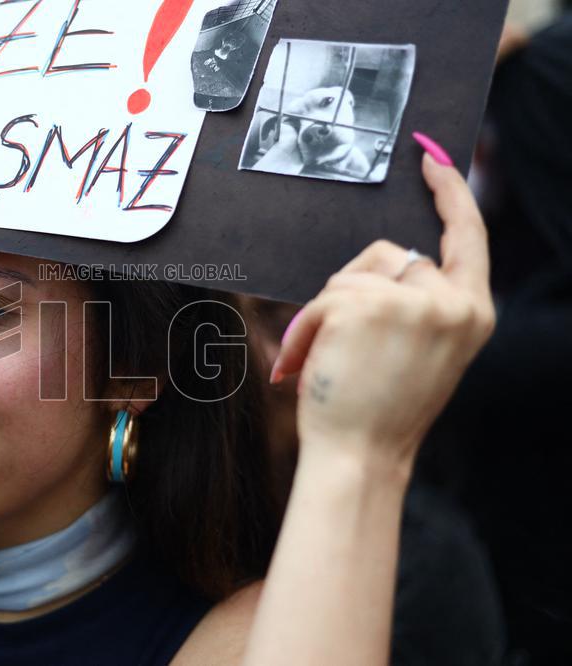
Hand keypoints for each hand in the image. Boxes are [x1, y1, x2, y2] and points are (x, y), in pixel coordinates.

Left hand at [270, 137, 495, 472]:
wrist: (360, 457)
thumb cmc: (381, 410)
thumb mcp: (423, 351)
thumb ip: (417, 303)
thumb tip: (385, 261)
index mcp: (471, 312)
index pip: (468, 235)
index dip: (449, 194)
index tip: (431, 160)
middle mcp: (452, 302)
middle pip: (389, 255)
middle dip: (356, 289)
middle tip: (345, 348)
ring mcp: (411, 301)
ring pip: (353, 274)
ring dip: (330, 310)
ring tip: (329, 361)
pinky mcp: (367, 303)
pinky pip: (325, 294)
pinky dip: (308, 326)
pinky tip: (309, 362)